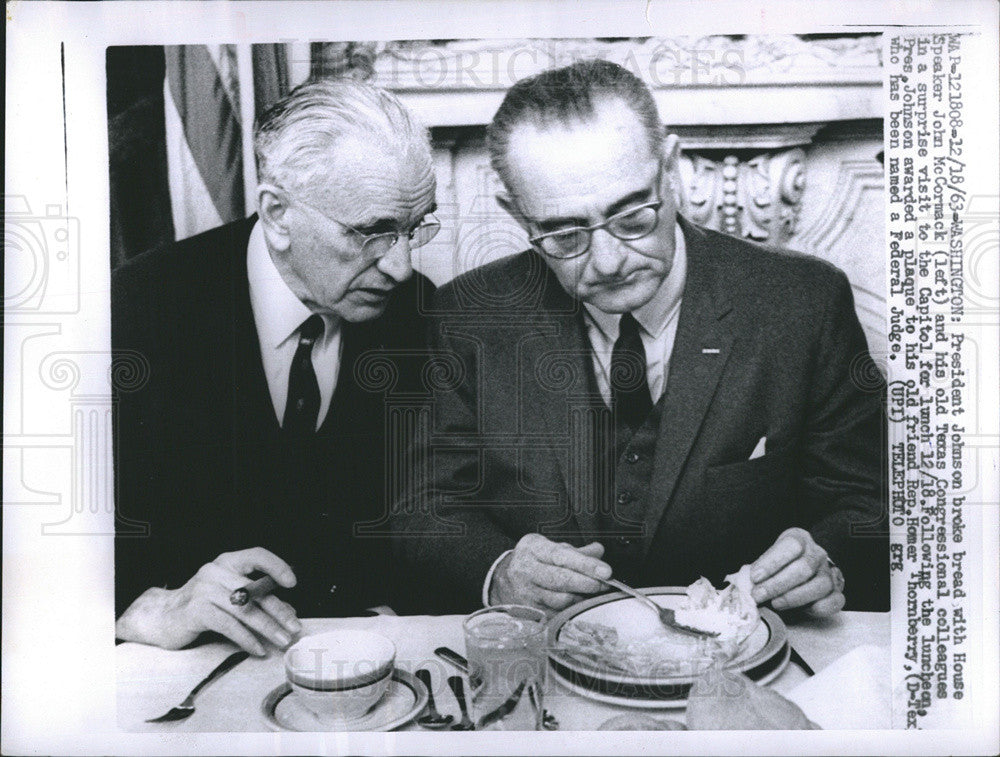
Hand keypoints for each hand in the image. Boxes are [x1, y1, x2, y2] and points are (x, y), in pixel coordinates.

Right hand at [115, 547, 300, 654]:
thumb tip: (288, 612)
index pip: (256, 555)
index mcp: (227, 562)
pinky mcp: (196, 611)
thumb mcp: (229, 598)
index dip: (276, 566)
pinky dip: (246, 639)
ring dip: (267, 628)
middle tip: (294, 627)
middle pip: (254, 590)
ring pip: (244, 609)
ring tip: (281, 641)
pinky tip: (258, 648)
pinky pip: (228, 625)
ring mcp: (204, 590)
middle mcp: (215, 571)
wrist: (161, 618)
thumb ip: (256, 601)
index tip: (292, 583)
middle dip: (278, 611)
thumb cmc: (201, 606)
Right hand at [490, 534, 611, 612]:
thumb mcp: (550, 548)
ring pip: (561, 600)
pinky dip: (572, 608)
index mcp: (532, 548)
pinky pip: (558, 613)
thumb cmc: (534, 561)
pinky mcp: (530, 612)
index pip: (561, 556)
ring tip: (592, 592)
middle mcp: (526, 570)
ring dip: (582, 597)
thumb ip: (576, 551)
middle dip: (587, 583)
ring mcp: (526, 593)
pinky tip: (579, 602)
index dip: (585, 565)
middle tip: (605, 584)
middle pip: (561, 580)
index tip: (606, 572)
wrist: (504, 582)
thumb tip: (598, 551)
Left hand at [750, 528, 844, 616]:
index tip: (755, 577)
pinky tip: (804, 610)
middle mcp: (817, 554)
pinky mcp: (837, 591)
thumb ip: (760, 569)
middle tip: (759, 595)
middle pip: (804, 568)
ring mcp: (829, 572)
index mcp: (800, 538)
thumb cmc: (780, 564)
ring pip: (820, 585)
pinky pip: (835, 600)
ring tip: (775, 603)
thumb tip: (745, 584)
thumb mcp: (768, 558)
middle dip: (778, 584)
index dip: (772, 562)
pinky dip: (819, 608)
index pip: (791, 546)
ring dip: (794, 597)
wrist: (803, 570)